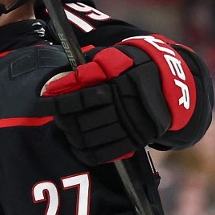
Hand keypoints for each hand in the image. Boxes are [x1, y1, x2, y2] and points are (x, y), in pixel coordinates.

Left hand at [41, 35, 194, 164]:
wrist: (171, 84)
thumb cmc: (133, 68)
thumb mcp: (113, 60)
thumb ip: (86, 69)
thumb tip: (57, 84)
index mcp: (118, 86)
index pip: (81, 100)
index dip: (58, 103)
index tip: (43, 104)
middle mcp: (125, 109)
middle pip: (84, 122)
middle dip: (65, 121)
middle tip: (57, 118)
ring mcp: (132, 127)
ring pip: (93, 139)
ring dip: (73, 137)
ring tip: (67, 131)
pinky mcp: (138, 140)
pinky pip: (108, 153)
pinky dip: (88, 154)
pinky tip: (78, 148)